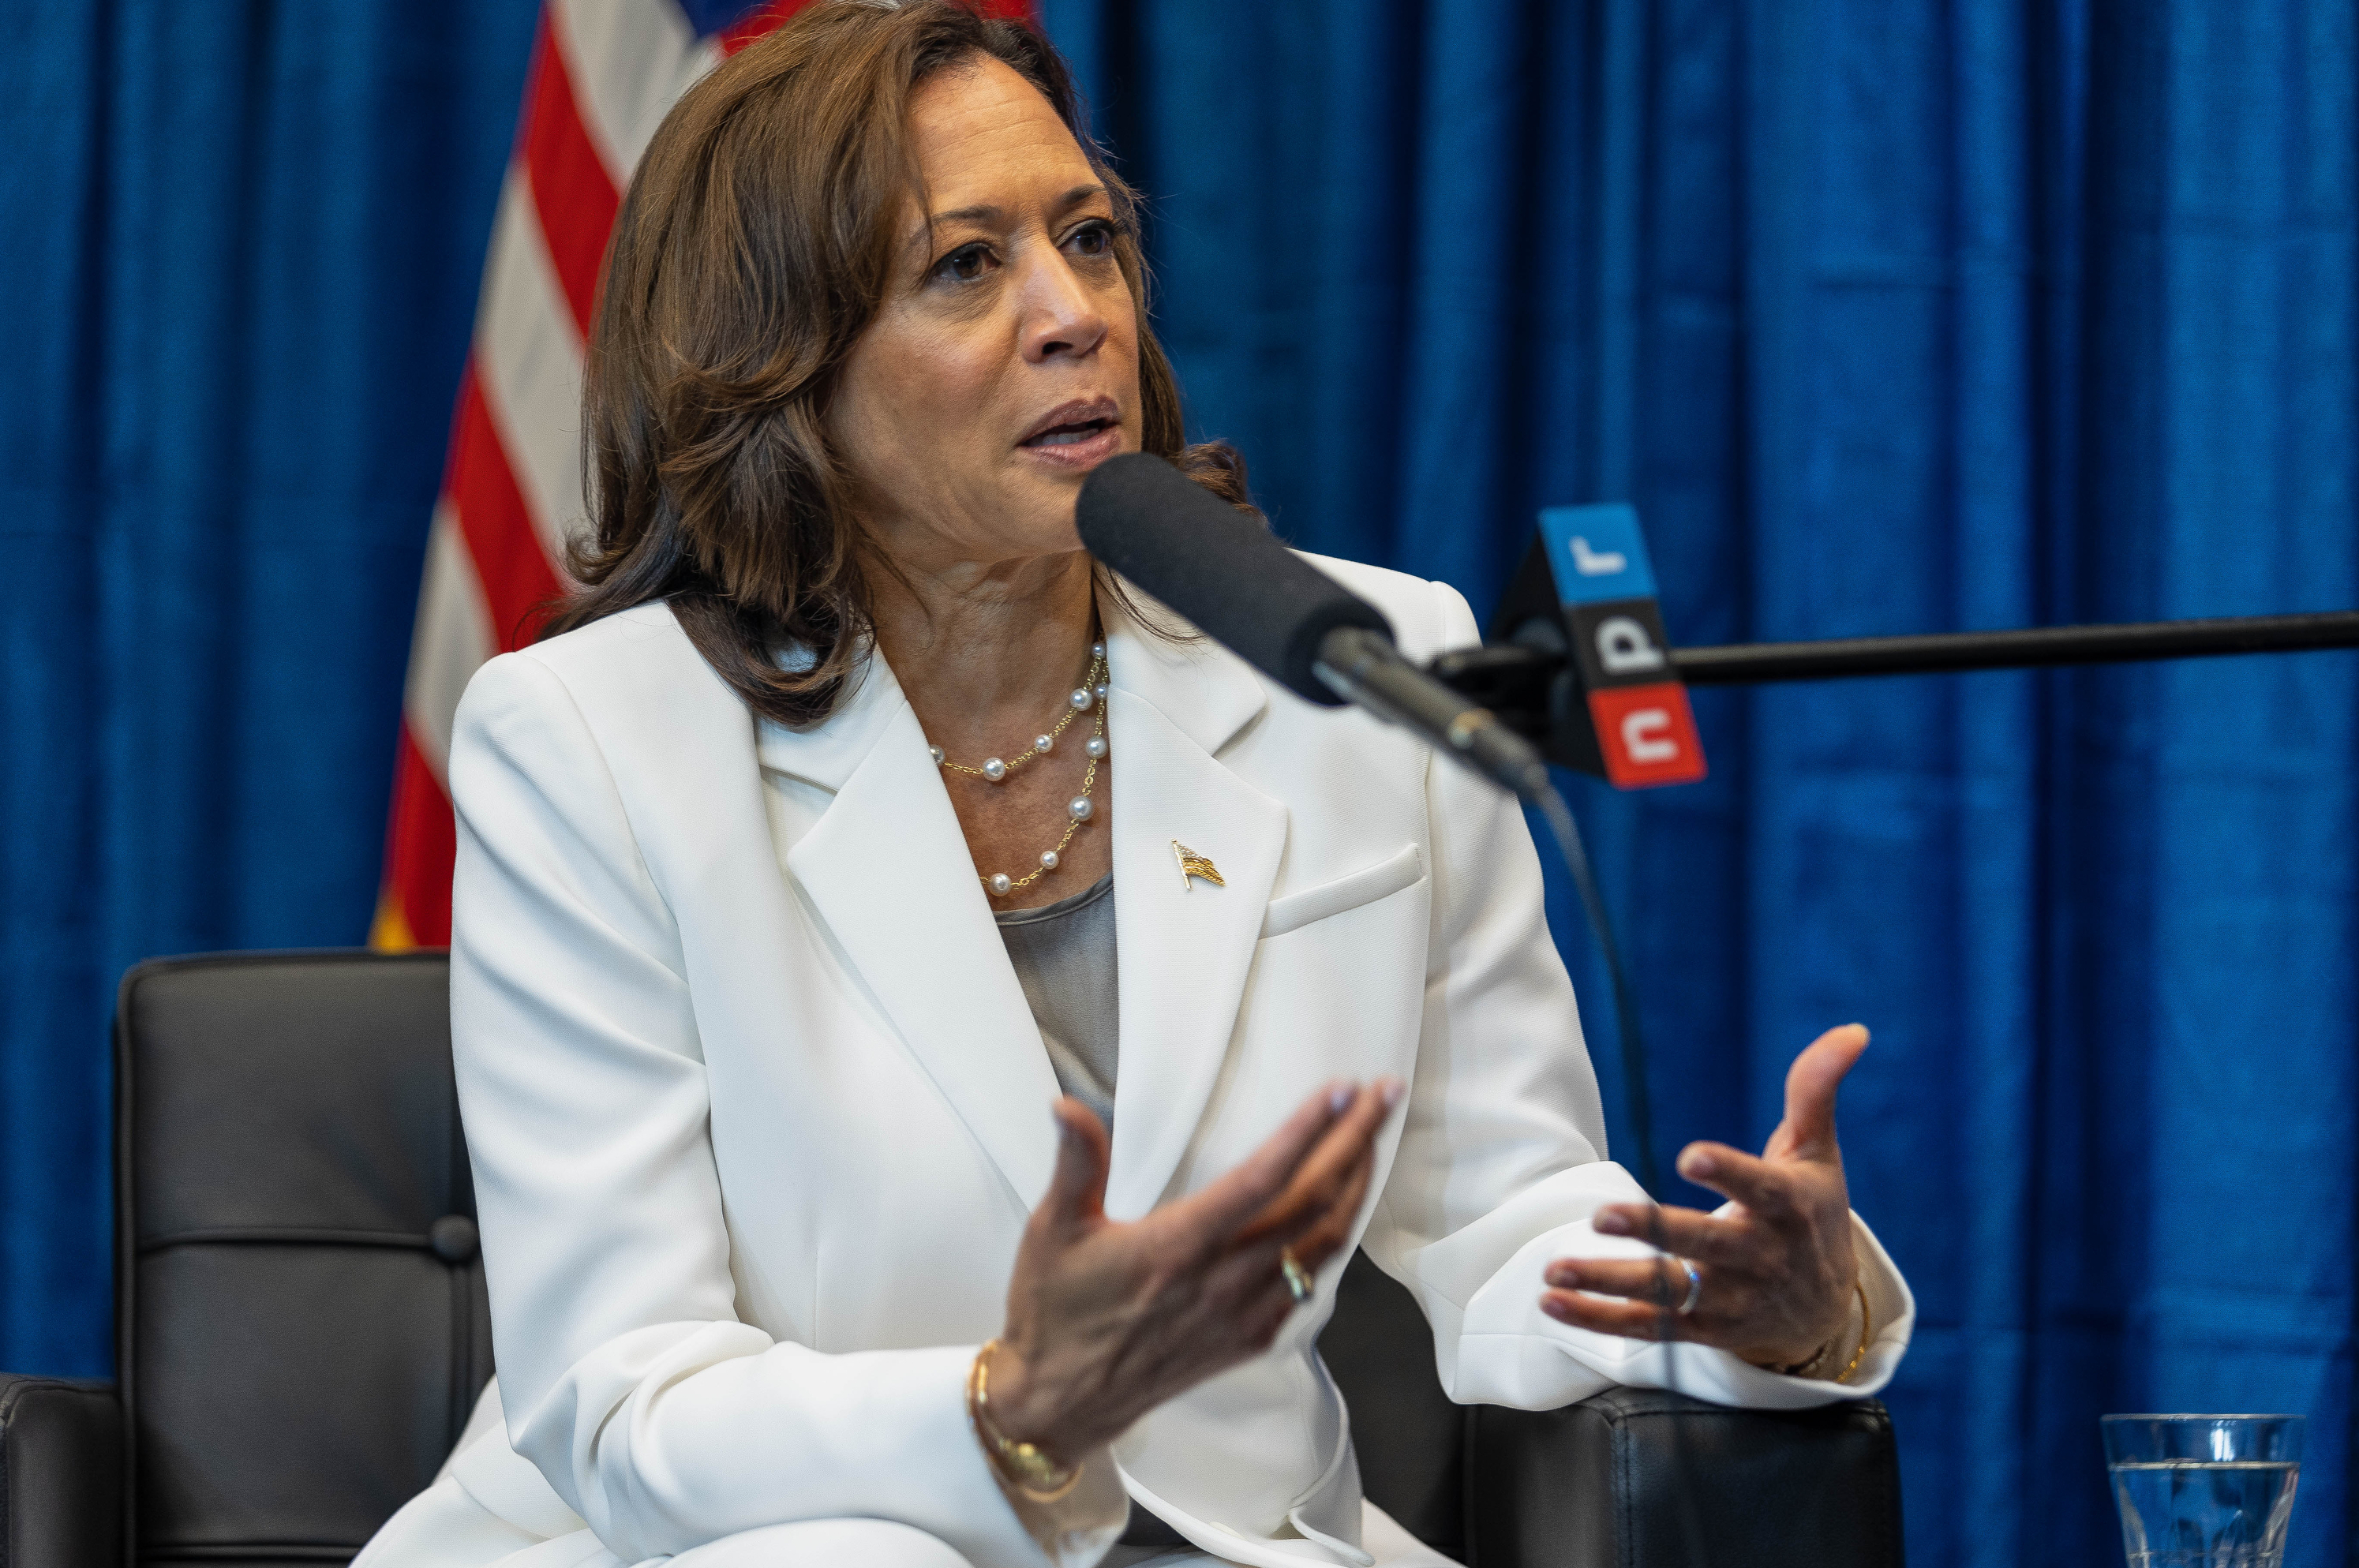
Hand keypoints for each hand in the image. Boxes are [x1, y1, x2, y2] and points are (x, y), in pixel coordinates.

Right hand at [988, 1079, 1399, 1461]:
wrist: (1061, 1402)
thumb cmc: (1055, 1312)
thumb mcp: (1053, 1230)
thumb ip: (1075, 1163)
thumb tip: (1066, 1105)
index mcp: (1176, 1247)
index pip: (1261, 1181)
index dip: (1305, 1133)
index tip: (1339, 1091)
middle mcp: (1220, 1283)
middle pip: (1313, 1204)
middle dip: (1355, 1143)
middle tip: (1382, 1094)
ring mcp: (1243, 1315)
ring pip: (1323, 1244)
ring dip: (1356, 1187)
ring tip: (1373, 1138)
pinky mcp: (1250, 1340)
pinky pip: (1308, 1282)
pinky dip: (1334, 1238)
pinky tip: (1340, 1209)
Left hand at [1539, 1024, 1867, 1368]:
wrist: (1827, 1313)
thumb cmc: (1811, 1214)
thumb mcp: (1817, 1153)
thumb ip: (1815, 1091)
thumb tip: (1853, 1030)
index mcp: (1789, 1208)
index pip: (1760, 1188)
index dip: (1729, 1173)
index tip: (1691, 1155)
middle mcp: (1759, 1258)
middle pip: (1703, 1245)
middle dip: (1654, 1231)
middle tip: (1601, 1215)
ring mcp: (1730, 1299)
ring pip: (1667, 1294)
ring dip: (1608, 1281)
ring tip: (1553, 1269)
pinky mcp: (1704, 1331)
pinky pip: (1648, 1328)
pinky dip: (1599, 1319)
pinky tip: (1553, 1301)